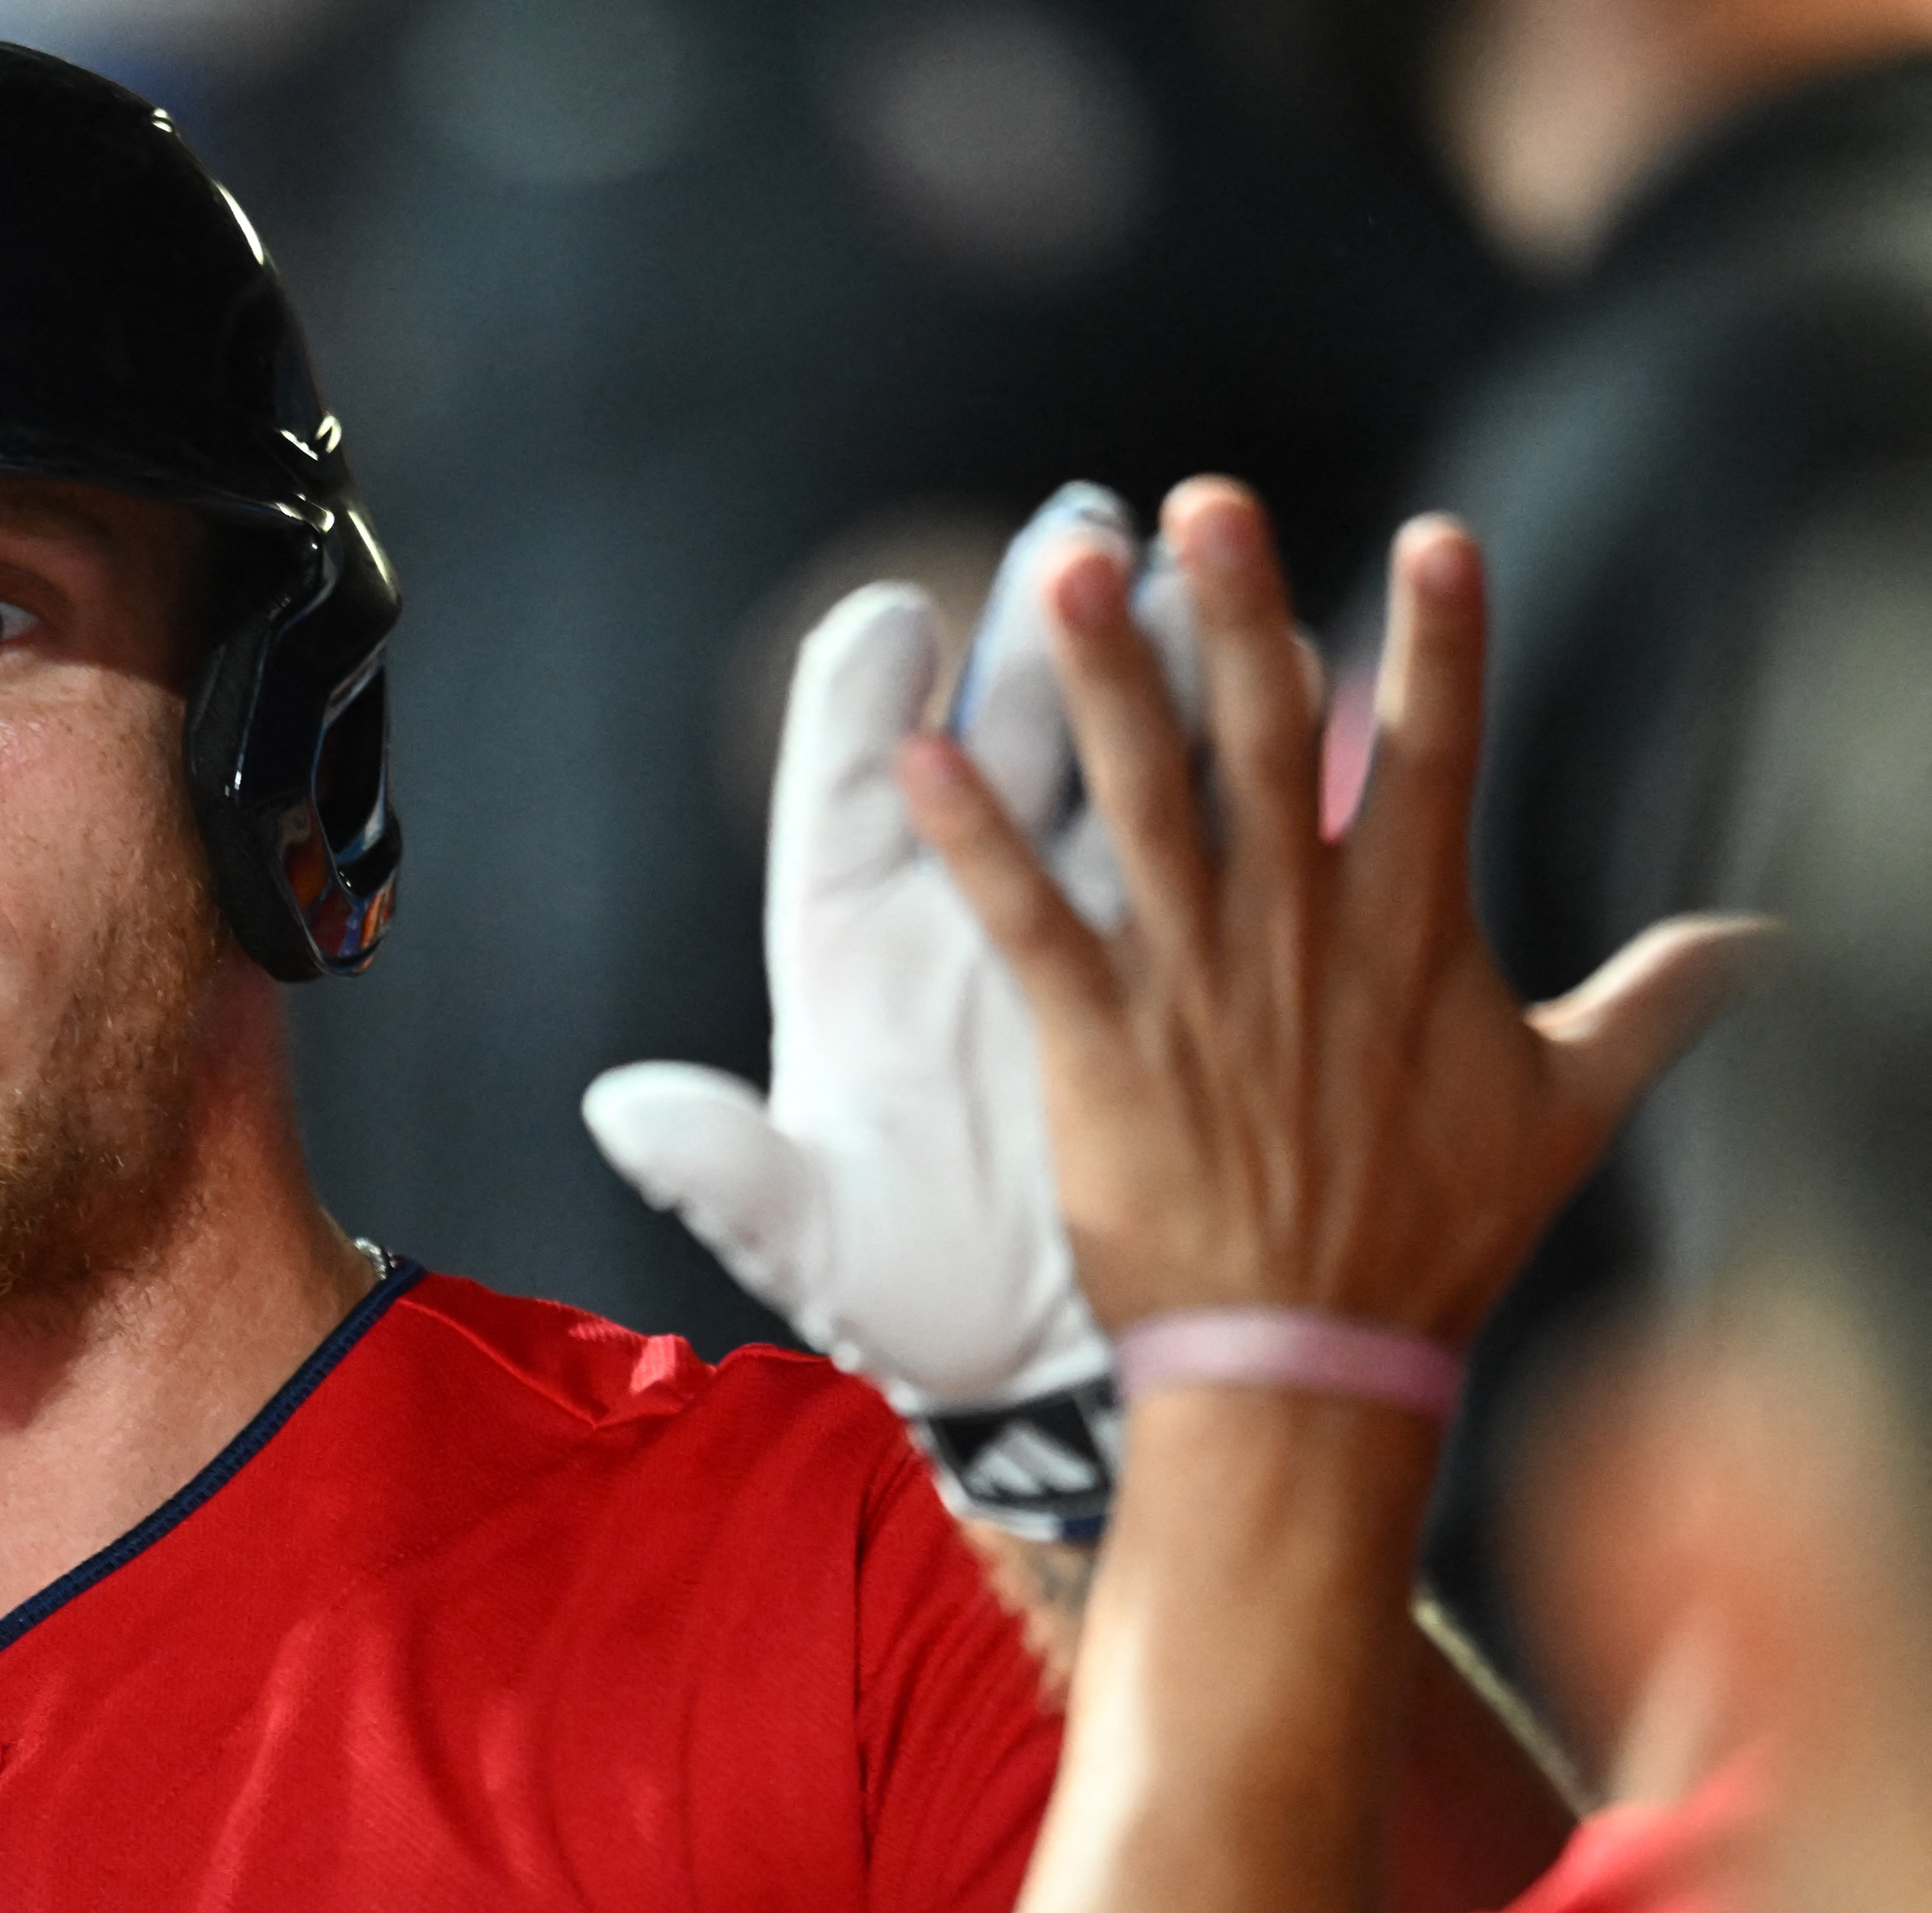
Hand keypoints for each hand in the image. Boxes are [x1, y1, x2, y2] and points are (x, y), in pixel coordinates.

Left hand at [584, 486, 1197, 1531]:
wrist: (1038, 1361)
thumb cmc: (907, 1290)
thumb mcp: (810, 1239)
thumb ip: (720, 1171)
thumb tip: (623, 1113)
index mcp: (854, 947)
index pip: (842, 791)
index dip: (861, 703)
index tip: (895, 627)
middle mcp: (962, 915)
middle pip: (998, 742)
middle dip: (1039, 637)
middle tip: (1081, 530)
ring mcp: (1077, 931)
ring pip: (1120, 769)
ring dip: (1156, 669)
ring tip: (1196, 556)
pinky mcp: (1176, 977)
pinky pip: (1215, 861)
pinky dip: (1254, 784)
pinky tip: (1309, 693)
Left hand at [902, 480, 1760, 1346]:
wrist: (1313, 1364)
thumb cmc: (1436, 1239)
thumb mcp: (1571, 1110)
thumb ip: (1659, 1005)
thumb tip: (1762, 938)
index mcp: (1412, 932)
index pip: (1439, 751)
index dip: (1441, 642)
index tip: (1433, 534)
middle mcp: (1301, 936)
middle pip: (1273, 740)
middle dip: (1239, 610)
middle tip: (1202, 496)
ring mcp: (1195, 985)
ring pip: (1143, 801)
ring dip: (1102, 682)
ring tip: (1067, 567)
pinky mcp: (1100, 1044)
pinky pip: (1025, 919)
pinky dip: (972, 837)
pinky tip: (918, 754)